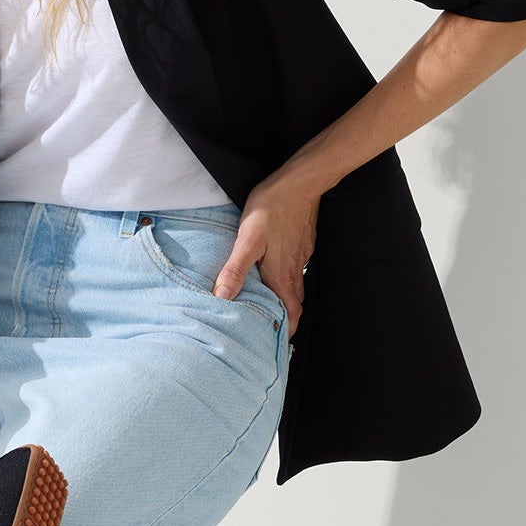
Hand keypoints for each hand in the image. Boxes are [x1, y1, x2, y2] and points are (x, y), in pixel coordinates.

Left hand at [214, 166, 319, 341]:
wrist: (300, 182)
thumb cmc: (272, 208)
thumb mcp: (247, 239)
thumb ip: (236, 269)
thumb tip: (222, 297)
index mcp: (281, 274)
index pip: (291, 313)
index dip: (287, 330)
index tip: (277, 342)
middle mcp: (294, 269)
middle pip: (294, 303)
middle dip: (286, 318)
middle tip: (272, 327)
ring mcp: (301, 256)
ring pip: (296, 286)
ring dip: (287, 299)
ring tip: (271, 305)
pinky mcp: (303, 242)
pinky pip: (297, 268)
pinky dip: (288, 278)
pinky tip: (276, 272)